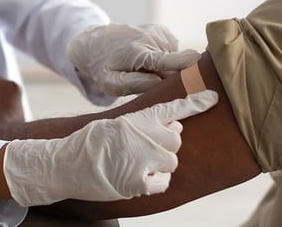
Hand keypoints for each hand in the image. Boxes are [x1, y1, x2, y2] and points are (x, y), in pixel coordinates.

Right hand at [2, 90, 218, 205]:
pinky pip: (163, 182)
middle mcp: (143, 135)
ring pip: (171, 162)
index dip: (196, 103)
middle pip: (176, 141)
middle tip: (143, 150)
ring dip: (159, 166)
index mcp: (136, 118)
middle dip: (165, 147)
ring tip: (135, 164)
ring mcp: (142, 159)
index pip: (172, 108)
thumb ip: (146, 123)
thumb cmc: (91, 143)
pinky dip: (154, 183)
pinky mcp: (138, 181)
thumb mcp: (117, 123)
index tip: (216, 99)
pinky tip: (135, 179)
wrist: (65, 163)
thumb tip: (176, 129)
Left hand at [68, 23, 201, 95]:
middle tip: (154, 84)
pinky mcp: (162, 30)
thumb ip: (135, 84)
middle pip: (177, 64)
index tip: (204, 71)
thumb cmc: (103, 68)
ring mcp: (158, 32)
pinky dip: (165, 59)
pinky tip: (148, 60)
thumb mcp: (111, 83)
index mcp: (139, 53)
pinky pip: (172, 51)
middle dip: (173, 77)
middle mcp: (151, 38)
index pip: (169, 60)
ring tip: (144, 70)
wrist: (94, 42)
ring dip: (166, 68)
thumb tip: (159, 83)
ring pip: (176, 59)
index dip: (187, 67)